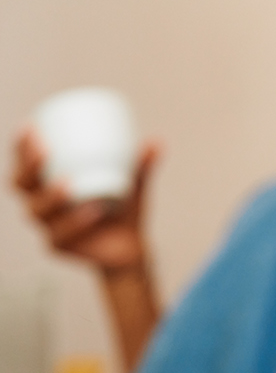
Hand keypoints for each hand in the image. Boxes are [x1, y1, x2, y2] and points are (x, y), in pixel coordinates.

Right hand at [12, 129, 160, 273]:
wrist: (130, 246)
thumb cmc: (122, 208)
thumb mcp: (133, 183)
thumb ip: (142, 164)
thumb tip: (157, 141)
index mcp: (49, 185)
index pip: (26, 164)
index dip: (21, 147)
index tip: (31, 126)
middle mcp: (42, 204)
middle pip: (21, 185)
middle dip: (29, 166)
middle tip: (45, 150)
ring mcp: (49, 226)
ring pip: (38, 210)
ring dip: (52, 195)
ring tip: (69, 182)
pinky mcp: (58, 246)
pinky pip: (60, 235)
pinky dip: (76, 222)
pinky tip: (92, 211)